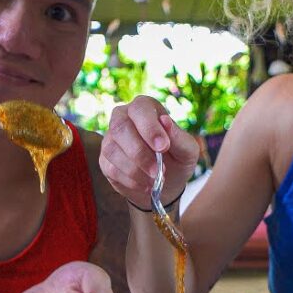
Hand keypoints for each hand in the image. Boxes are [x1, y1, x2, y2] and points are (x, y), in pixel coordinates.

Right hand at [99, 96, 199, 210]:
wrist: (166, 183)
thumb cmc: (177, 159)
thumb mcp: (187, 150)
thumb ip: (179, 137)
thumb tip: (165, 121)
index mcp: (145, 108)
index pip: (140, 109)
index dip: (149, 128)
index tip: (163, 147)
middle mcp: (123, 117)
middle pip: (120, 128)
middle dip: (139, 152)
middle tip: (157, 171)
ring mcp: (111, 139)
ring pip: (112, 150)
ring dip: (135, 170)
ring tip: (154, 180)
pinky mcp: (105, 160)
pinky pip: (111, 168)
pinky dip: (130, 180)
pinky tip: (145, 185)